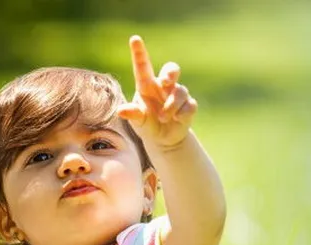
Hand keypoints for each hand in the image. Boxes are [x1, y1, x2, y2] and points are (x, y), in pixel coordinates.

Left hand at [116, 35, 197, 149]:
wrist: (163, 140)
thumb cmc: (146, 125)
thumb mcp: (138, 121)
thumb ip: (132, 114)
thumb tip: (120, 111)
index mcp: (147, 86)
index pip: (143, 66)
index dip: (139, 52)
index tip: (134, 39)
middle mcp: (163, 87)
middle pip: (172, 69)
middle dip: (171, 72)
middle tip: (166, 81)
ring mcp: (177, 95)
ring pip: (180, 92)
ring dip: (171, 106)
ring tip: (162, 118)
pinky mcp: (189, 106)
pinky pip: (190, 105)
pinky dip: (183, 114)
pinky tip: (177, 120)